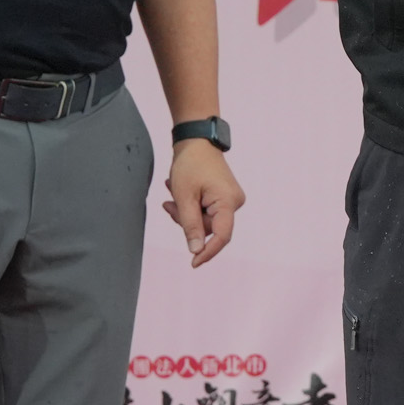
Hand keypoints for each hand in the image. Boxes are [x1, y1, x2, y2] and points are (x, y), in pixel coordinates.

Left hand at [162, 138, 243, 265]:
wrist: (197, 141)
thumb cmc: (190, 165)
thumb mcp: (184, 197)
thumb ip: (190, 226)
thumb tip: (195, 250)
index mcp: (228, 202)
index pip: (222, 236)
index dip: (207, 252)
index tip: (193, 263)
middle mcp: (235, 202)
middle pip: (210, 227)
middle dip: (186, 220)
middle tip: (168, 204)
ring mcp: (231, 199)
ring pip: (206, 219)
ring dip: (186, 211)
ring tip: (172, 193)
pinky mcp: (225, 196)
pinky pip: (207, 210)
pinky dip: (192, 206)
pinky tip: (180, 192)